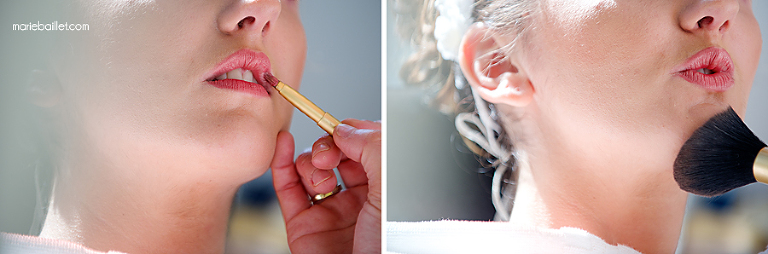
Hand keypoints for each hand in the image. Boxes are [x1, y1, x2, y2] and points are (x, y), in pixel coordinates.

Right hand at [271, 119, 380, 253]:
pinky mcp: (302, 225)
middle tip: (331, 154)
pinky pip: (286, 188)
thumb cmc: (389, 248)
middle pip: (336, 154)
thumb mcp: (390, 190)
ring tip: (320, 173)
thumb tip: (347, 129)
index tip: (345, 130)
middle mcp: (359, 200)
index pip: (366, 146)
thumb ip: (372, 150)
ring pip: (310, 168)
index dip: (353, 133)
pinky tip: (283, 144)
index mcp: (386, 190)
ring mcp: (329, 212)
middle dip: (329, 146)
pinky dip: (281, 163)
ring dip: (310, 160)